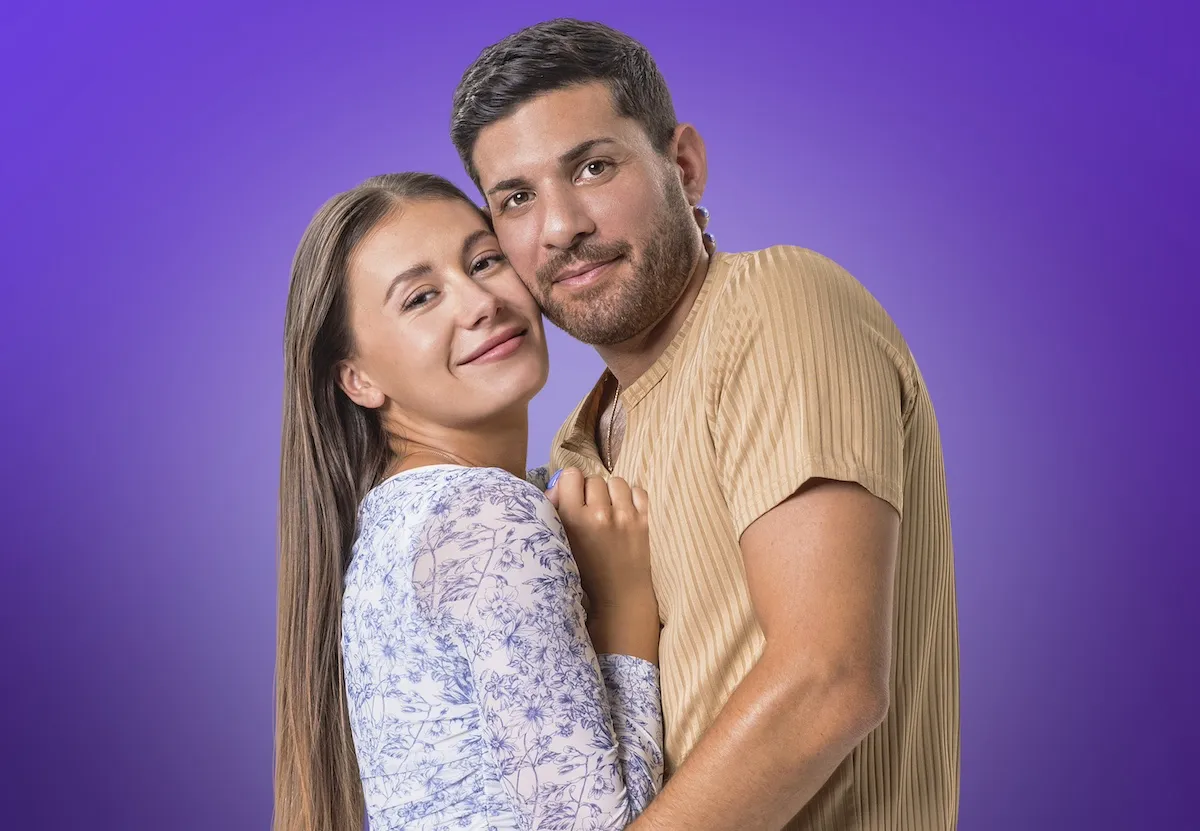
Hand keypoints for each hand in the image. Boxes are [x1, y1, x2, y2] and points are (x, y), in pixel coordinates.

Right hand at [548, 468, 653, 610]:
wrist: (620, 594)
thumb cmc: (585, 570)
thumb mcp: (561, 541)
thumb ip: (556, 510)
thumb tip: (559, 483)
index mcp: (573, 518)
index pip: (571, 475)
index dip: (570, 484)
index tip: (573, 498)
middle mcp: (600, 514)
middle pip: (593, 479)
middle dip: (590, 491)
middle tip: (591, 510)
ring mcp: (625, 516)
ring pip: (616, 481)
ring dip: (611, 492)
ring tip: (610, 510)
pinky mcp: (644, 520)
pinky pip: (638, 490)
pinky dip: (631, 498)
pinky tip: (625, 512)